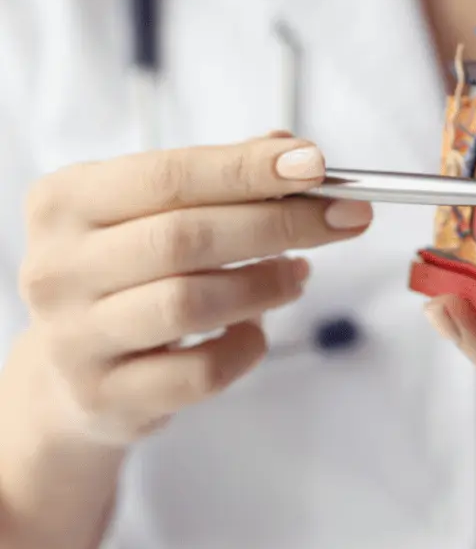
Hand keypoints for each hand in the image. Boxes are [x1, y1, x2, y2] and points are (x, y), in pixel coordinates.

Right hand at [17, 134, 371, 446]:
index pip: (171, 175)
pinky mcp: (106, 397)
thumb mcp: (157, 208)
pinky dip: (247, 345)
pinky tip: (256, 327)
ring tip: (297, 272)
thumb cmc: (130, 268)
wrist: (72, 371)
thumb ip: (225, 174)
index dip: (249, 168)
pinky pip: (200, 372)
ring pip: (192, 303)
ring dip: (267, 283)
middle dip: (280, 222)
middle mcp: (59, 267)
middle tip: (343, 216)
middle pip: (187, 237)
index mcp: (68, 201)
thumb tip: (294, 151)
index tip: (316, 164)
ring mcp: (76, 338)